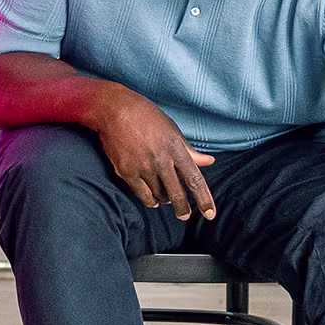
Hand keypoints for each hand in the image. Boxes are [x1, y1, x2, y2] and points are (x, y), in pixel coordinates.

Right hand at [90, 86, 216, 218]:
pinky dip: (149, 200)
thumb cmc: (146, 116)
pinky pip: (142, 194)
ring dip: (165, 200)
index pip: (195, 180)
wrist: (114, 109)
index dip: (204, 199)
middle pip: (177, 194)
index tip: (210, 214)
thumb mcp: (172, 130)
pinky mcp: (127, 171)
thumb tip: (209, 161)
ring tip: (166, 200)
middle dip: (183, 209)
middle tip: (184, 215)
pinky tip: (153, 200)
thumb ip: (189, 150)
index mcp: (176, 149)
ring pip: (159, 195)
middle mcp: (161, 160)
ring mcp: (143, 167)